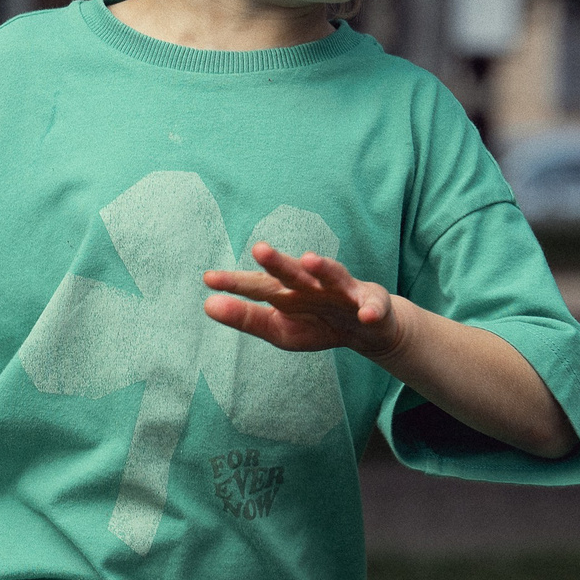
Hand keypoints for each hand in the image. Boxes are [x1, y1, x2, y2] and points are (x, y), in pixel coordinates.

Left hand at [202, 242, 406, 361]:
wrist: (366, 328)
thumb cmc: (315, 324)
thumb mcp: (278, 329)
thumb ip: (245, 318)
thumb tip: (206, 305)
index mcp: (287, 292)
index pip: (257, 286)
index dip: (235, 282)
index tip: (208, 279)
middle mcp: (312, 284)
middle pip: (292, 273)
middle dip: (278, 263)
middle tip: (259, 249)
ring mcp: (342, 291)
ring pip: (333, 276)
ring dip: (324, 268)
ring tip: (311, 260)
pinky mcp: (371, 303)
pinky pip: (372, 307)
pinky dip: (370, 309)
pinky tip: (367, 314)